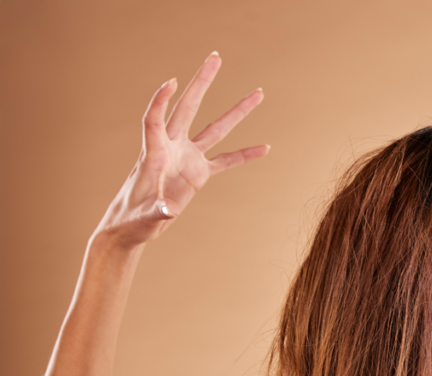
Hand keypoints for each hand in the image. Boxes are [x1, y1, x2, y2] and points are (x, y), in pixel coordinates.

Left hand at [95, 52, 268, 247]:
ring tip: (257, 94)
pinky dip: (244, 155)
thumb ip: (159, 210)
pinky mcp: (198, 174)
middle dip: (201, 83)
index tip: (172, 81)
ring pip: (214, 129)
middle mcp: (172, 148)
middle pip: (188, 108)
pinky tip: (264, 148)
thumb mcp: (145, 215)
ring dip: (236, 112)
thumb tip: (170, 210)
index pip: (154, 118)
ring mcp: (187, 159)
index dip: (161, 100)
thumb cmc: (132, 219)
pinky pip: (225, 161)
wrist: (133, 227)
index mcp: (153, 153)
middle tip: (216, 58)